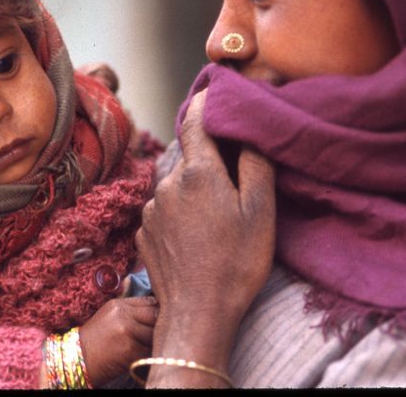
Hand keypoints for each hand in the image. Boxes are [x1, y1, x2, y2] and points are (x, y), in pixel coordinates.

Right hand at [77, 296, 156, 386]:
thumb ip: (129, 307)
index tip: (162, 317)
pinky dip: (152, 354)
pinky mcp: (130, 350)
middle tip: (164, 331)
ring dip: (158, 340)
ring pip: (155, 333)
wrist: (77, 360)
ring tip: (155, 344)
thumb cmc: (95, 339)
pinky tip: (149, 355)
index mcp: (118, 305)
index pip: (149, 301)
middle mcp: (123, 315)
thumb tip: (153, 300)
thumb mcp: (108, 315)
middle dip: (162, 324)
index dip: (158, 310)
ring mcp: (126, 332)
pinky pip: (150, 351)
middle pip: (155, 315)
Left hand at [135, 90, 275, 386]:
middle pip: (183, 146)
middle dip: (201, 139)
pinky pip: (162, 202)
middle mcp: (167, 184)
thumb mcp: (260, 212)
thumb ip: (256, 164)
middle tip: (225, 142)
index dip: (205, 100)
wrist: (197, 316)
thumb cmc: (236, 264)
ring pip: (171, 175)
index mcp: (197, 172)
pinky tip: (197, 220)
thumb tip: (250, 127)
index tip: (215, 89)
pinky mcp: (144, 232)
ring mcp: (152, 209)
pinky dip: (178, 199)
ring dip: (189, 171)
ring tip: (214, 186)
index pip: (195, 120)